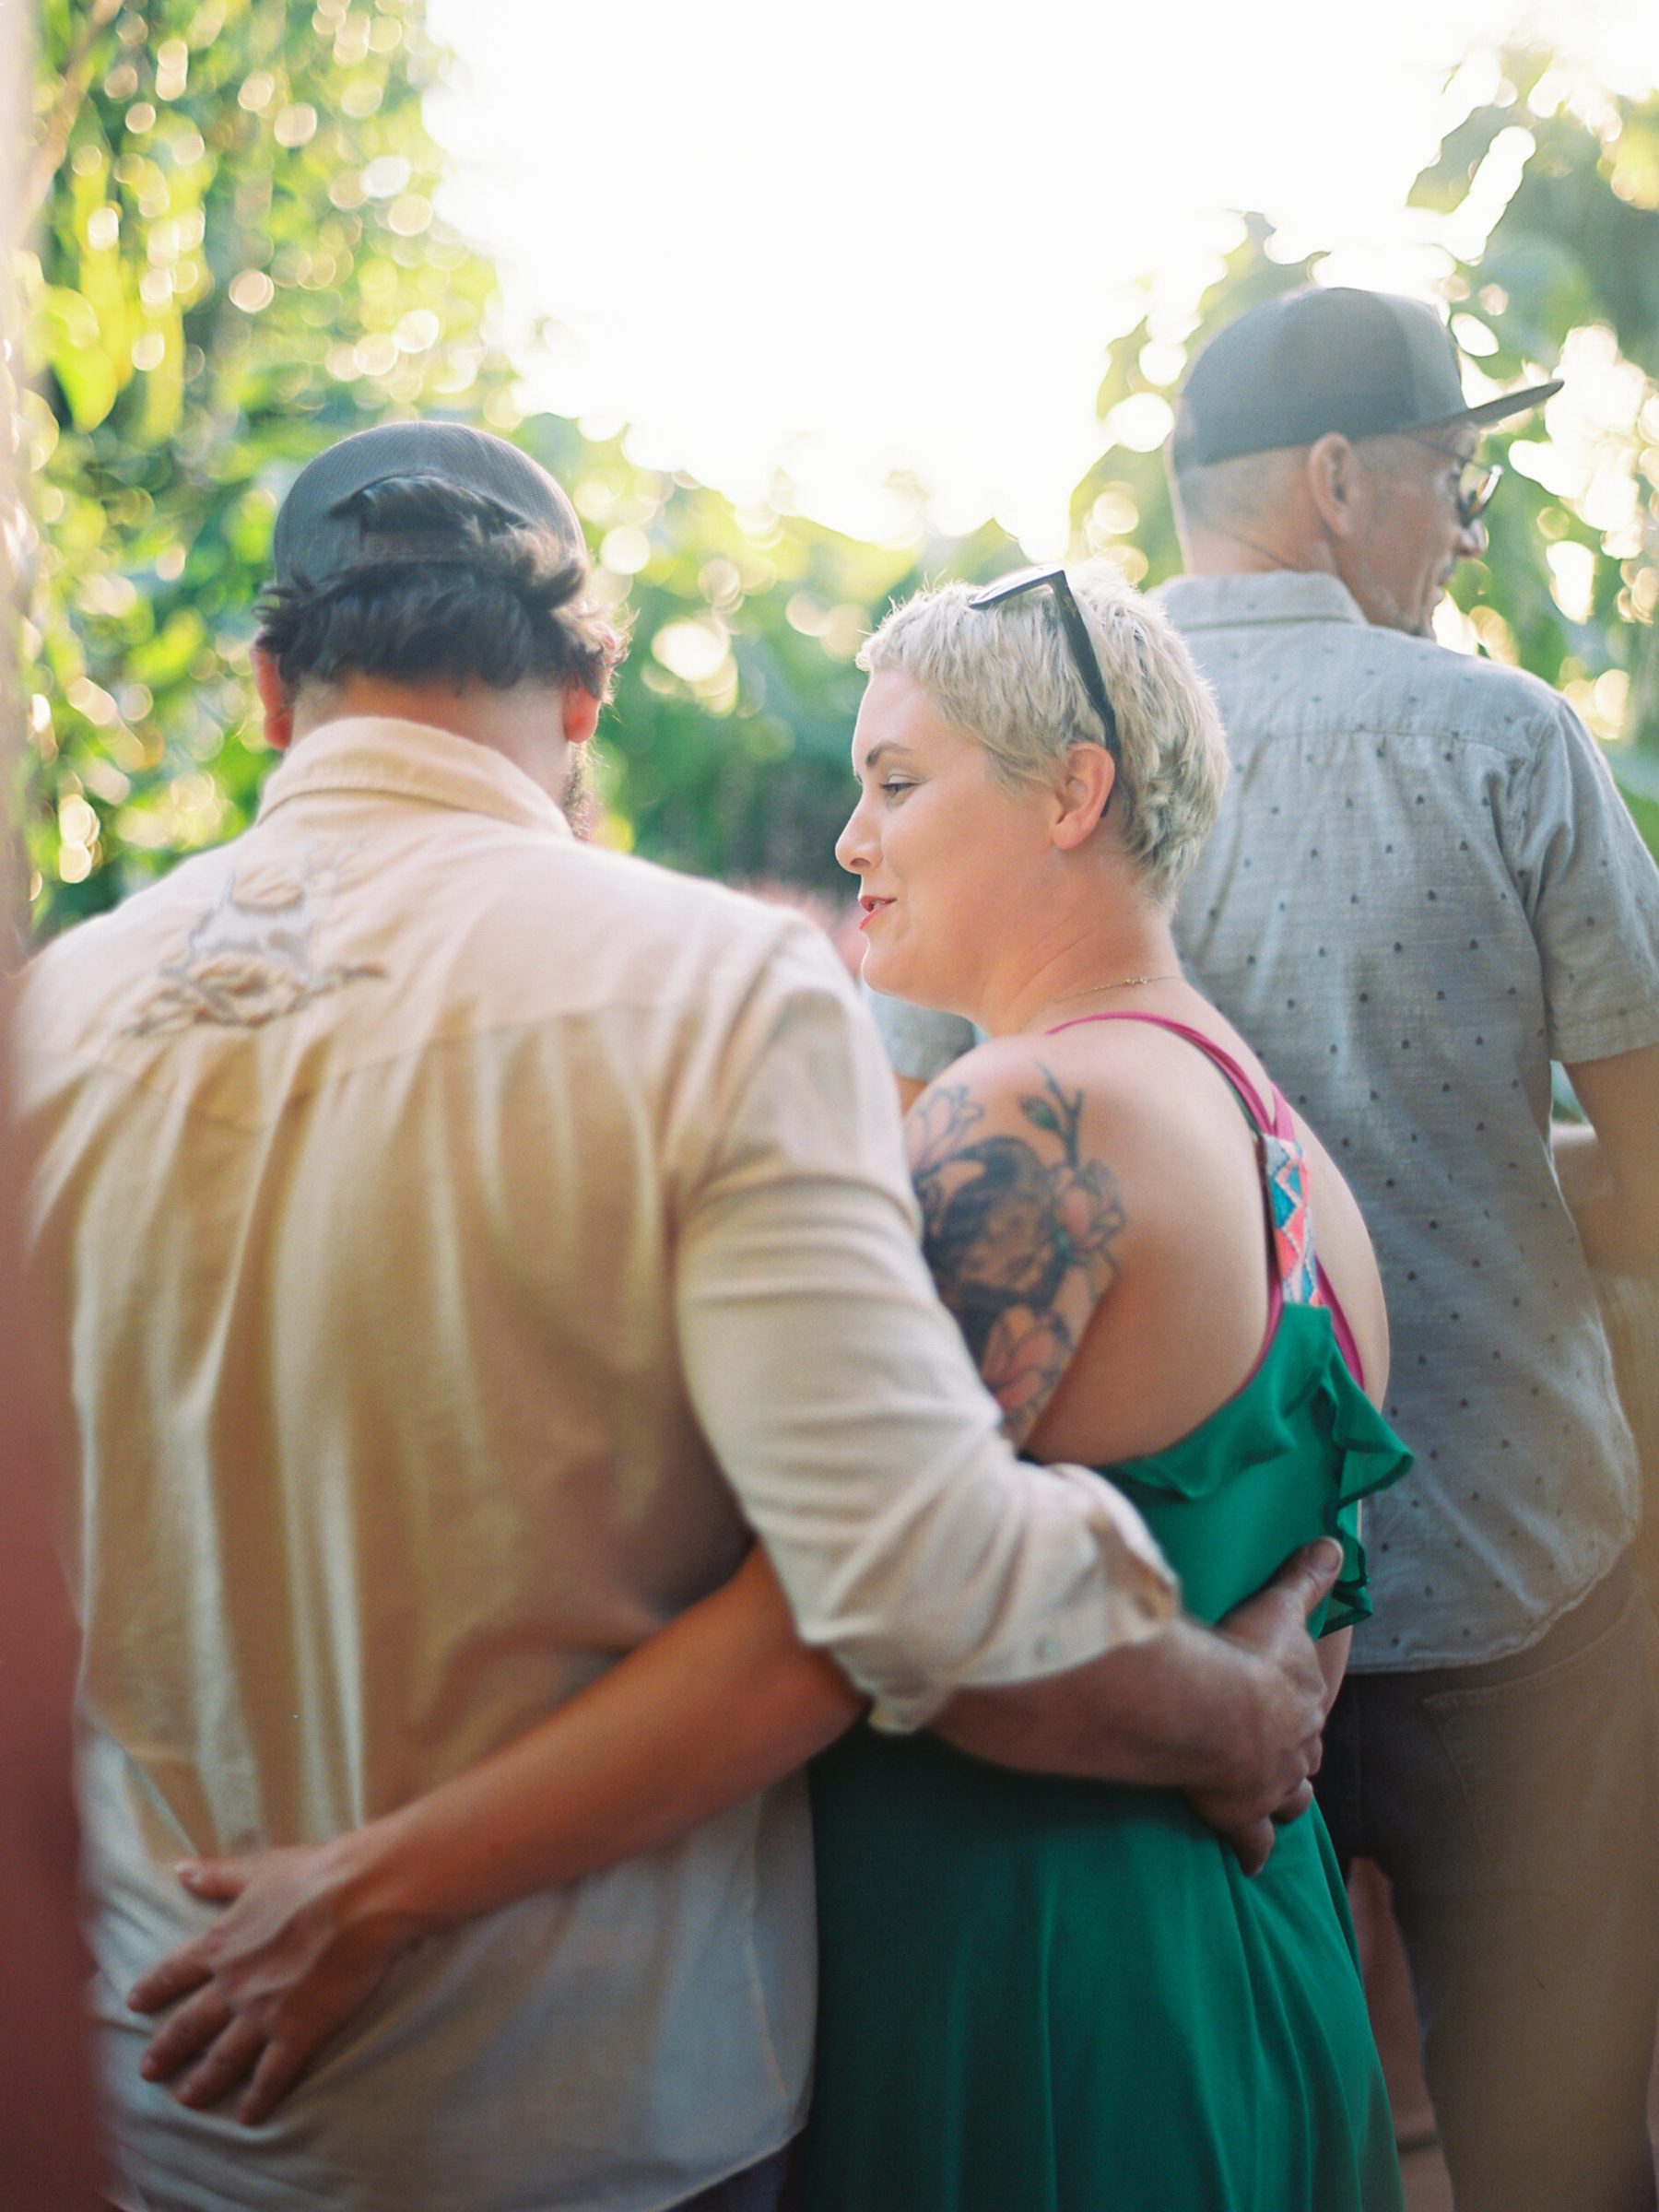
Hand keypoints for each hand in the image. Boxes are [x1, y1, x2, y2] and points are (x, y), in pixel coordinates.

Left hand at [127, 1841, 418, 2124]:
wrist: (362, 1898)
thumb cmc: (315, 1875)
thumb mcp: (260, 1869)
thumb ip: (219, 1875)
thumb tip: (181, 1870)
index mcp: (221, 1944)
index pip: (173, 1972)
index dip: (152, 1989)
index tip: (134, 2004)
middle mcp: (233, 1985)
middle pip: (188, 2026)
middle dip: (166, 2050)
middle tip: (148, 2072)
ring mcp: (262, 2014)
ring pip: (221, 2059)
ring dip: (201, 2083)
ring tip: (186, 2100)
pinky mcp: (297, 2034)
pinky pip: (270, 2077)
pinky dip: (256, 2100)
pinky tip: (247, 2119)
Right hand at [1186, 1539, 1340, 1872]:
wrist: (1218, 1707)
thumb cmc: (1248, 1654)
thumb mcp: (1282, 1606)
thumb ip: (1306, 1577)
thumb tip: (1334, 1542)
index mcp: (1304, 1701)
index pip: (1308, 1710)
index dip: (1299, 1711)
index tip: (1289, 1710)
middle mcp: (1297, 1748)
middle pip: (1306, 1759)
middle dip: (1296, 1758)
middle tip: (1280, 1756)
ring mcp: (1271, 1784)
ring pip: (1290, 1801)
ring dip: (1283, 1802)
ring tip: (1271, 1804)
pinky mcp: (1240, 1814)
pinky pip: (1253, 1842)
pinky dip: (1253, 1852)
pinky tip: (1250, 1863)